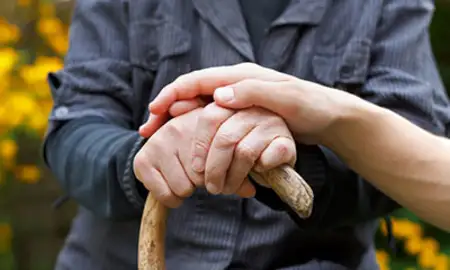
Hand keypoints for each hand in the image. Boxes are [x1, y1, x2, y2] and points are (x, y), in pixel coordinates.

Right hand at [133, 108, 255, 207]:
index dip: (223, 175)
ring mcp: (159, 142)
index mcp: (204, 119)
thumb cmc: (201, 144)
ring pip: (185, 187)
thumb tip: (251, 191)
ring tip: (187, 178)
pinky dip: (172, 198)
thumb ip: (239, 166)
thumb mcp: (221, 148)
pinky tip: (173, 185)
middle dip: (205, 182)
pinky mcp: (143, 160)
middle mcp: (179, 126)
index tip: (222, 176)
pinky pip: (166, 195)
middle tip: (200, 176)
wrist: (160, 133)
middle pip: (203, 176)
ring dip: (188, 190)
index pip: (222, 159)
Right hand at [141, 63, 356, 144]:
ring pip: (198, 107)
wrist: (329, 116)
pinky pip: (210, 119)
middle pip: (191, 93)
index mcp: (240, 76)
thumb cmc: (310, 106)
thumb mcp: (285, 98)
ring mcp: (237, 99)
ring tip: (159, 137)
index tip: (154, 112)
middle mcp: (235, 85)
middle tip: (148, 130)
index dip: (172, 95)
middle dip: (167, 109)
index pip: (196, 81)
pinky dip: (194, 128)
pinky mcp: (242, 114)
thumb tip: (218, 96)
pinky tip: (187, 142)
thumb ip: (252, 93)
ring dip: (176, 120)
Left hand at [190, 103, 295, 194]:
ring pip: (243, 152)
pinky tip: (256, 174)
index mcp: (233, 102)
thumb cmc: (240, 150)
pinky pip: (267, 159)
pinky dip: (258, 172)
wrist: (276, 162)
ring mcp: (271, 123)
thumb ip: (195, 127)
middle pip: (225, 137)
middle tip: (211, 188)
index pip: (210, 116)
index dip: (199, 145)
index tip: (195, 168)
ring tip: (227, 189)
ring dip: (233, 177)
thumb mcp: (216, 138)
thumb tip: (164, 116)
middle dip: (214, 168)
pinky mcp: (286, 142)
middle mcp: (253, 108)